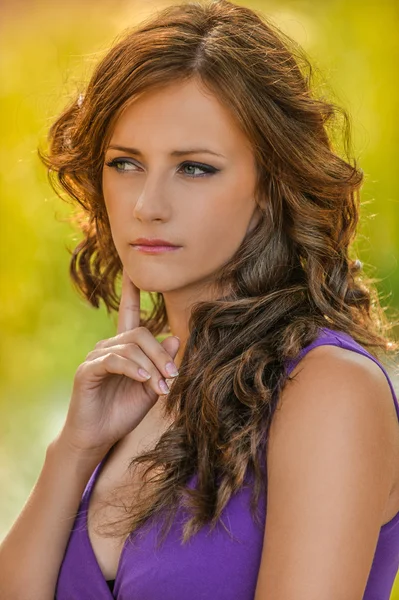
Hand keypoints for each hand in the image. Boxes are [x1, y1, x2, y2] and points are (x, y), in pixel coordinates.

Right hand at [60, 268, 179, 456]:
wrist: (98, 437)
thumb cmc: (123, 412)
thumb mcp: (150, 388)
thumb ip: (161, 364)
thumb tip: (174, 336)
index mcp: (124, 348)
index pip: (128, 313)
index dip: (131, 291)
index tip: (133, 270)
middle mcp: (109, 346)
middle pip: (140, 334)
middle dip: (161, 353)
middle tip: (173, 376)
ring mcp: (96, 356)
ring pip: (130, 346)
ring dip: (151, 365)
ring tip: (160, 386)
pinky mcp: (88, 370)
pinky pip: (114, 360)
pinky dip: (132, 368)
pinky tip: (143, 379)